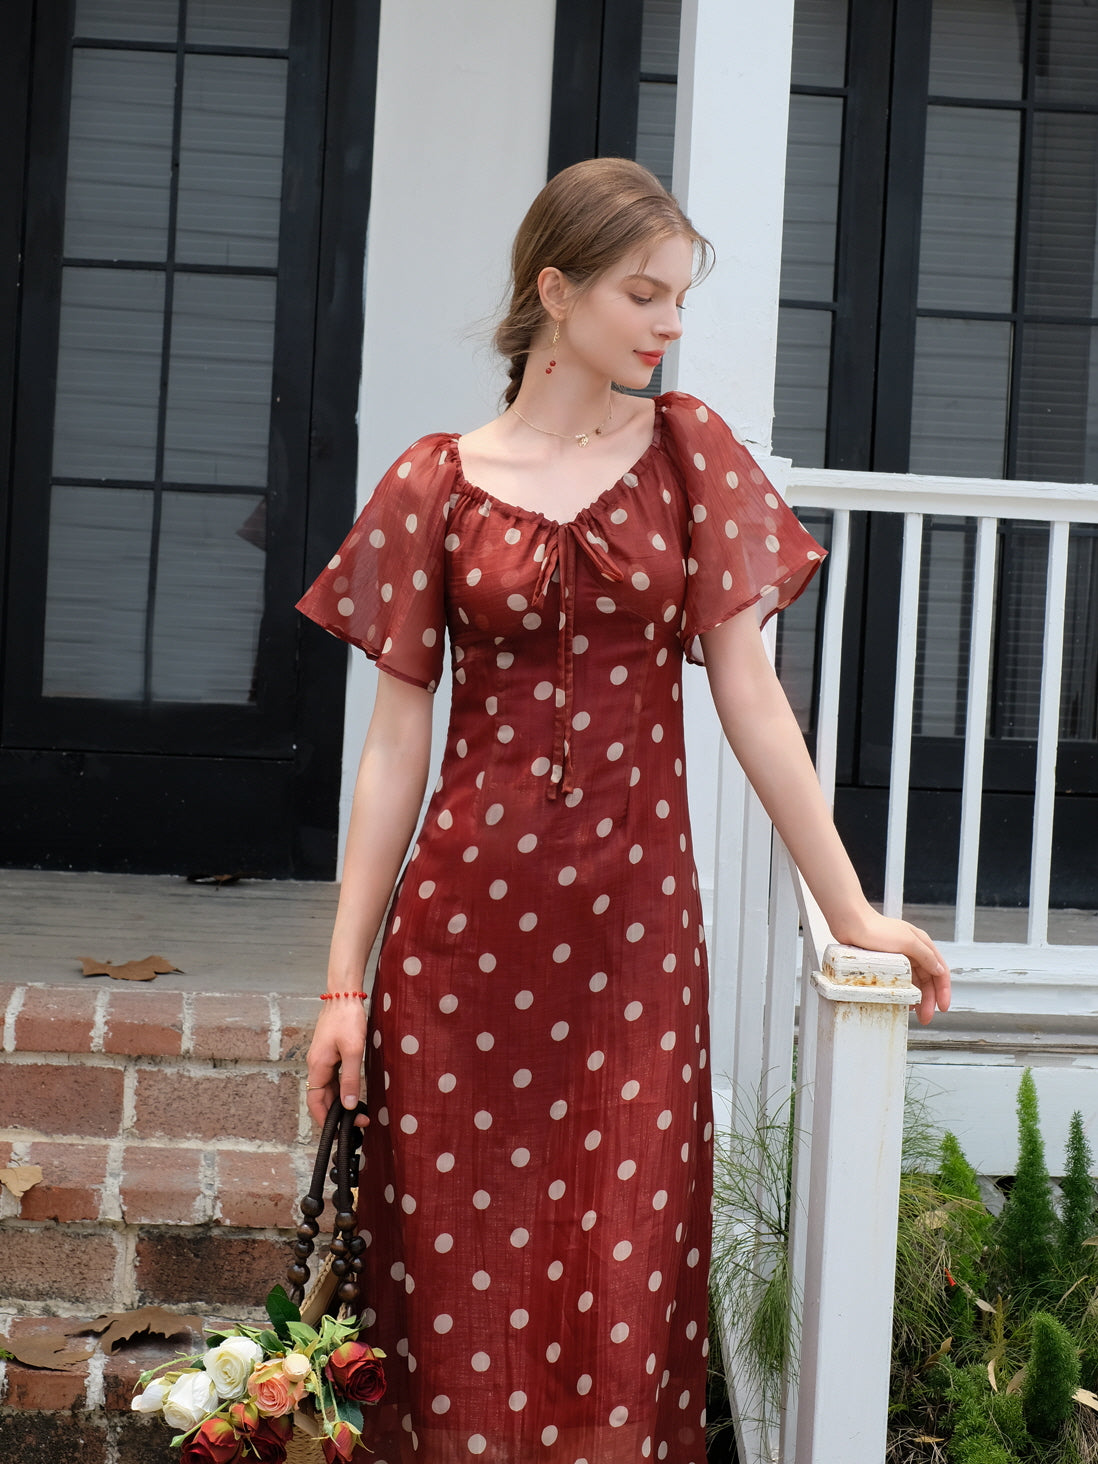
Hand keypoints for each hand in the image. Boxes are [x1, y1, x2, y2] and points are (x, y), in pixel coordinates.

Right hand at [306, 1001, 369, 1128]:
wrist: (344, 995)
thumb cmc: (348, 1019)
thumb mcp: (354, 1050)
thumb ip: (351, 1079)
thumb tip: (348, 1105)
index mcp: (318, 1066)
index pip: (316, 1102)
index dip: (326, 1120)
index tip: (343, 1131)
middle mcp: (316, 1065)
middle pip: (321, 1098)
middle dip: (336, 1114)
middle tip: (358, 1123)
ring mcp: (322, 1059)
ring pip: (327, 1088)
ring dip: (340, 1102)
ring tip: (357, 1113)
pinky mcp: (329, 1053)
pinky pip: (332, 1077)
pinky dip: (341, 1089)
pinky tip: (353, 1093)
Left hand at [830, 910, 950, 1026]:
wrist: (850, 924)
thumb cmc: (877, 929)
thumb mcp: (907, 942)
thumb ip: (926, 956)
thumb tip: (940, 970)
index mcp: (922, 944)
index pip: (940, 970)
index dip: (944, 990)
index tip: (943, 1008)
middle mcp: (914, 951)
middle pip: (928, 980)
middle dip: (930, 1000)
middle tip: (926, 1018)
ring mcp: (901, 957)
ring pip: (916, 982)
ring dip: (919, 999)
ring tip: (916, 1014)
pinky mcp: (888, 963)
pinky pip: (902, 981)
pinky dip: (906, 993)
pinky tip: (904, 1002)